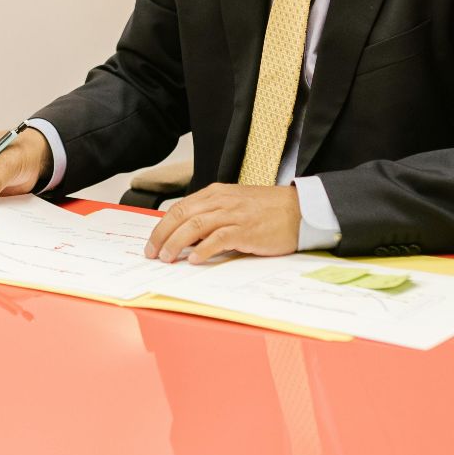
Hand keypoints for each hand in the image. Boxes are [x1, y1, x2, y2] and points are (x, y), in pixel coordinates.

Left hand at [145, 184, 301, 263]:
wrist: (301, 210)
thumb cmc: (269, 211)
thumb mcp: (235, 205)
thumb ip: (213, 216)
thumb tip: (188, 237)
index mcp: (216, 193)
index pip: (180, 208)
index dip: (162, 226)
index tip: (152, 243)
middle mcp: (221, 200)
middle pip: (181, 216)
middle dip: (162, 235)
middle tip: (152, 253)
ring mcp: (234, 214)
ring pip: (195, 226)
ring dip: (177, 243)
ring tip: (167, 258)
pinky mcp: (246, 230)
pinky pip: (218, 238)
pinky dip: (203, 250)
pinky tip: (195, 260)